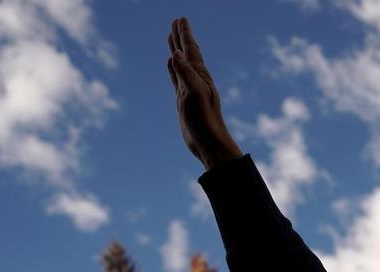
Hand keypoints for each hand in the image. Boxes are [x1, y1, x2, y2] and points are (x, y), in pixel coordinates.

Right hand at [166, 17, 241, 169]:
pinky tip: (170, 63)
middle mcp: (195, 80)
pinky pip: (176, 77)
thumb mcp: (194, 94)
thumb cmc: (205, 121)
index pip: (190, 49)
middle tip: (176, 21)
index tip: (180, 19)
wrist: (209, 144)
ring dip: (176, 49)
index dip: (185, 34)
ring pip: (180, 63)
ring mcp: (189, 89)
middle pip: (186, 53)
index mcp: (200, 76)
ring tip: (171, 37)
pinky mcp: (183, 100)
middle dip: (180, 36)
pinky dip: (172, 68)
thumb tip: (175, 53)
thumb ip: (185, 74)